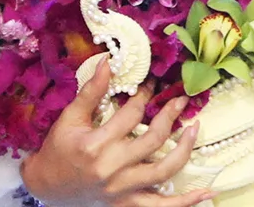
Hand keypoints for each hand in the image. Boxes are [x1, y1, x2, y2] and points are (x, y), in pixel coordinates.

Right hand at [19, 59, 208, 206]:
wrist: (46, 188)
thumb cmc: (58, 150)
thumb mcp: (69, 119)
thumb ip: (91, 91)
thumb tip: (108, 61)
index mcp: (96, 145)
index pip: (132, 115)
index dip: (144, 96)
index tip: (151, 85)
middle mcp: (112, 169)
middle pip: (153, 139)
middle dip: (170, 115)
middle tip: (179, 101)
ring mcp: (122, 190)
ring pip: (163, 170)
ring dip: (185, 149)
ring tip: (195, 128)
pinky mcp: (127, 205)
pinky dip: (187, 203)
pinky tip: (207, 194)